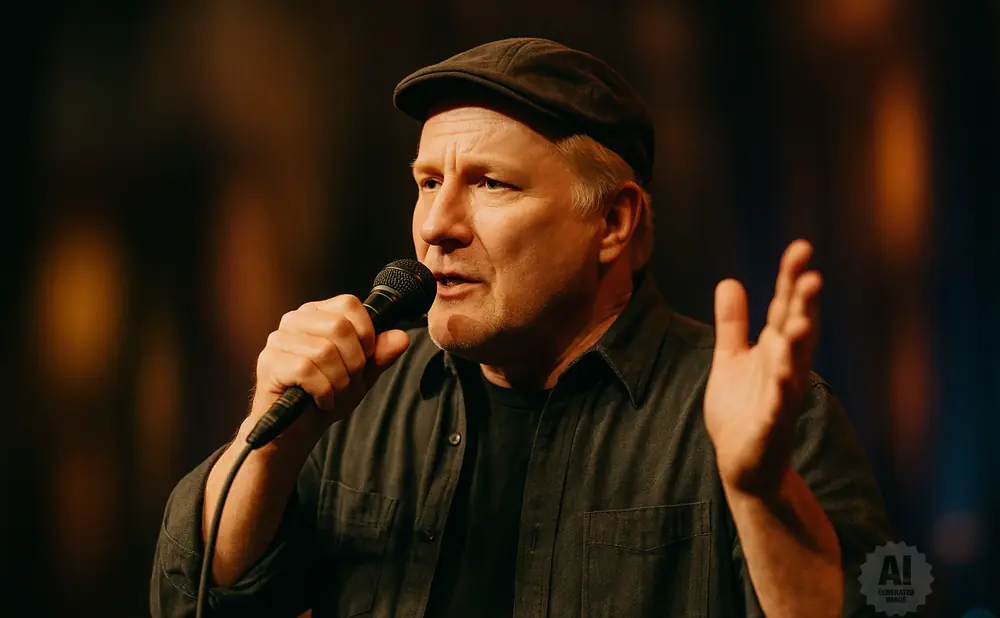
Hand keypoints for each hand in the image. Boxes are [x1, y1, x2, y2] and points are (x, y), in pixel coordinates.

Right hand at [249, 294, 410, 440]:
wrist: (296, 428)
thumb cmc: (327, 394)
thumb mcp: (361, 375)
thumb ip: (379, 355)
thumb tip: (401, 337)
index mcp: (318, 313)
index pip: (349, 304)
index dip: (366, 333)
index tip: (366, 357)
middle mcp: (295, 319)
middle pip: (339, 327)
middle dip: (354, 362)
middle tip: (349, 381)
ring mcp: (278, 339)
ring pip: (324, 351)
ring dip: (339, 381)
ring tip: (334, 393)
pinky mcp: (269, 362)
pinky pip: (306, 370)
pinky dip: (323, 391)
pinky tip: (321, 400)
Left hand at [704, 239, 822, 495]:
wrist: (741, 464)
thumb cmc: (741, 409)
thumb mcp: (731, 359)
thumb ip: (733, 323)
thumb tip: (729, 281)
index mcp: (776, 349)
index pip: (786, 308)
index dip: (792, 279)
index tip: (801, 247)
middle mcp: (785, 369)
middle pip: (797, 331)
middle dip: (804, 304)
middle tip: (812, 275)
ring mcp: (781, 399)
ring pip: (793, 368)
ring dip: (798, 346)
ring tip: (802, 321)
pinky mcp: (770, 428)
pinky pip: (777, 409)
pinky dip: (780, 394)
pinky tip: (783, 377)